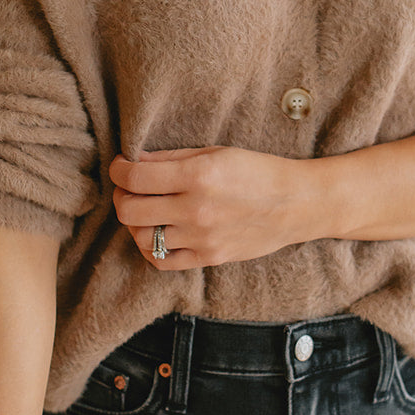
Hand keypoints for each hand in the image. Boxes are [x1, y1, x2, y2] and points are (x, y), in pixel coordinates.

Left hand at [108, 146, 308, 268]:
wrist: (296, 204)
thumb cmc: (258, 171)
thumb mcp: (216, 152)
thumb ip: (173, 158)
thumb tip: (135, 161)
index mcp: (198, 175)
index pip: (135, 177)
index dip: (118, 169)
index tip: (121, 165)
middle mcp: (196, 209)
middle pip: (129, 211)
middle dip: (120, 196)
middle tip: (128, 188)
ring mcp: (202, 237)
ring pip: (141, 238)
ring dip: (134, 223)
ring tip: (143, 211)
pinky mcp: (209, 257)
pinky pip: (162, 261)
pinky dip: (150, 248)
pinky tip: (156, 233)